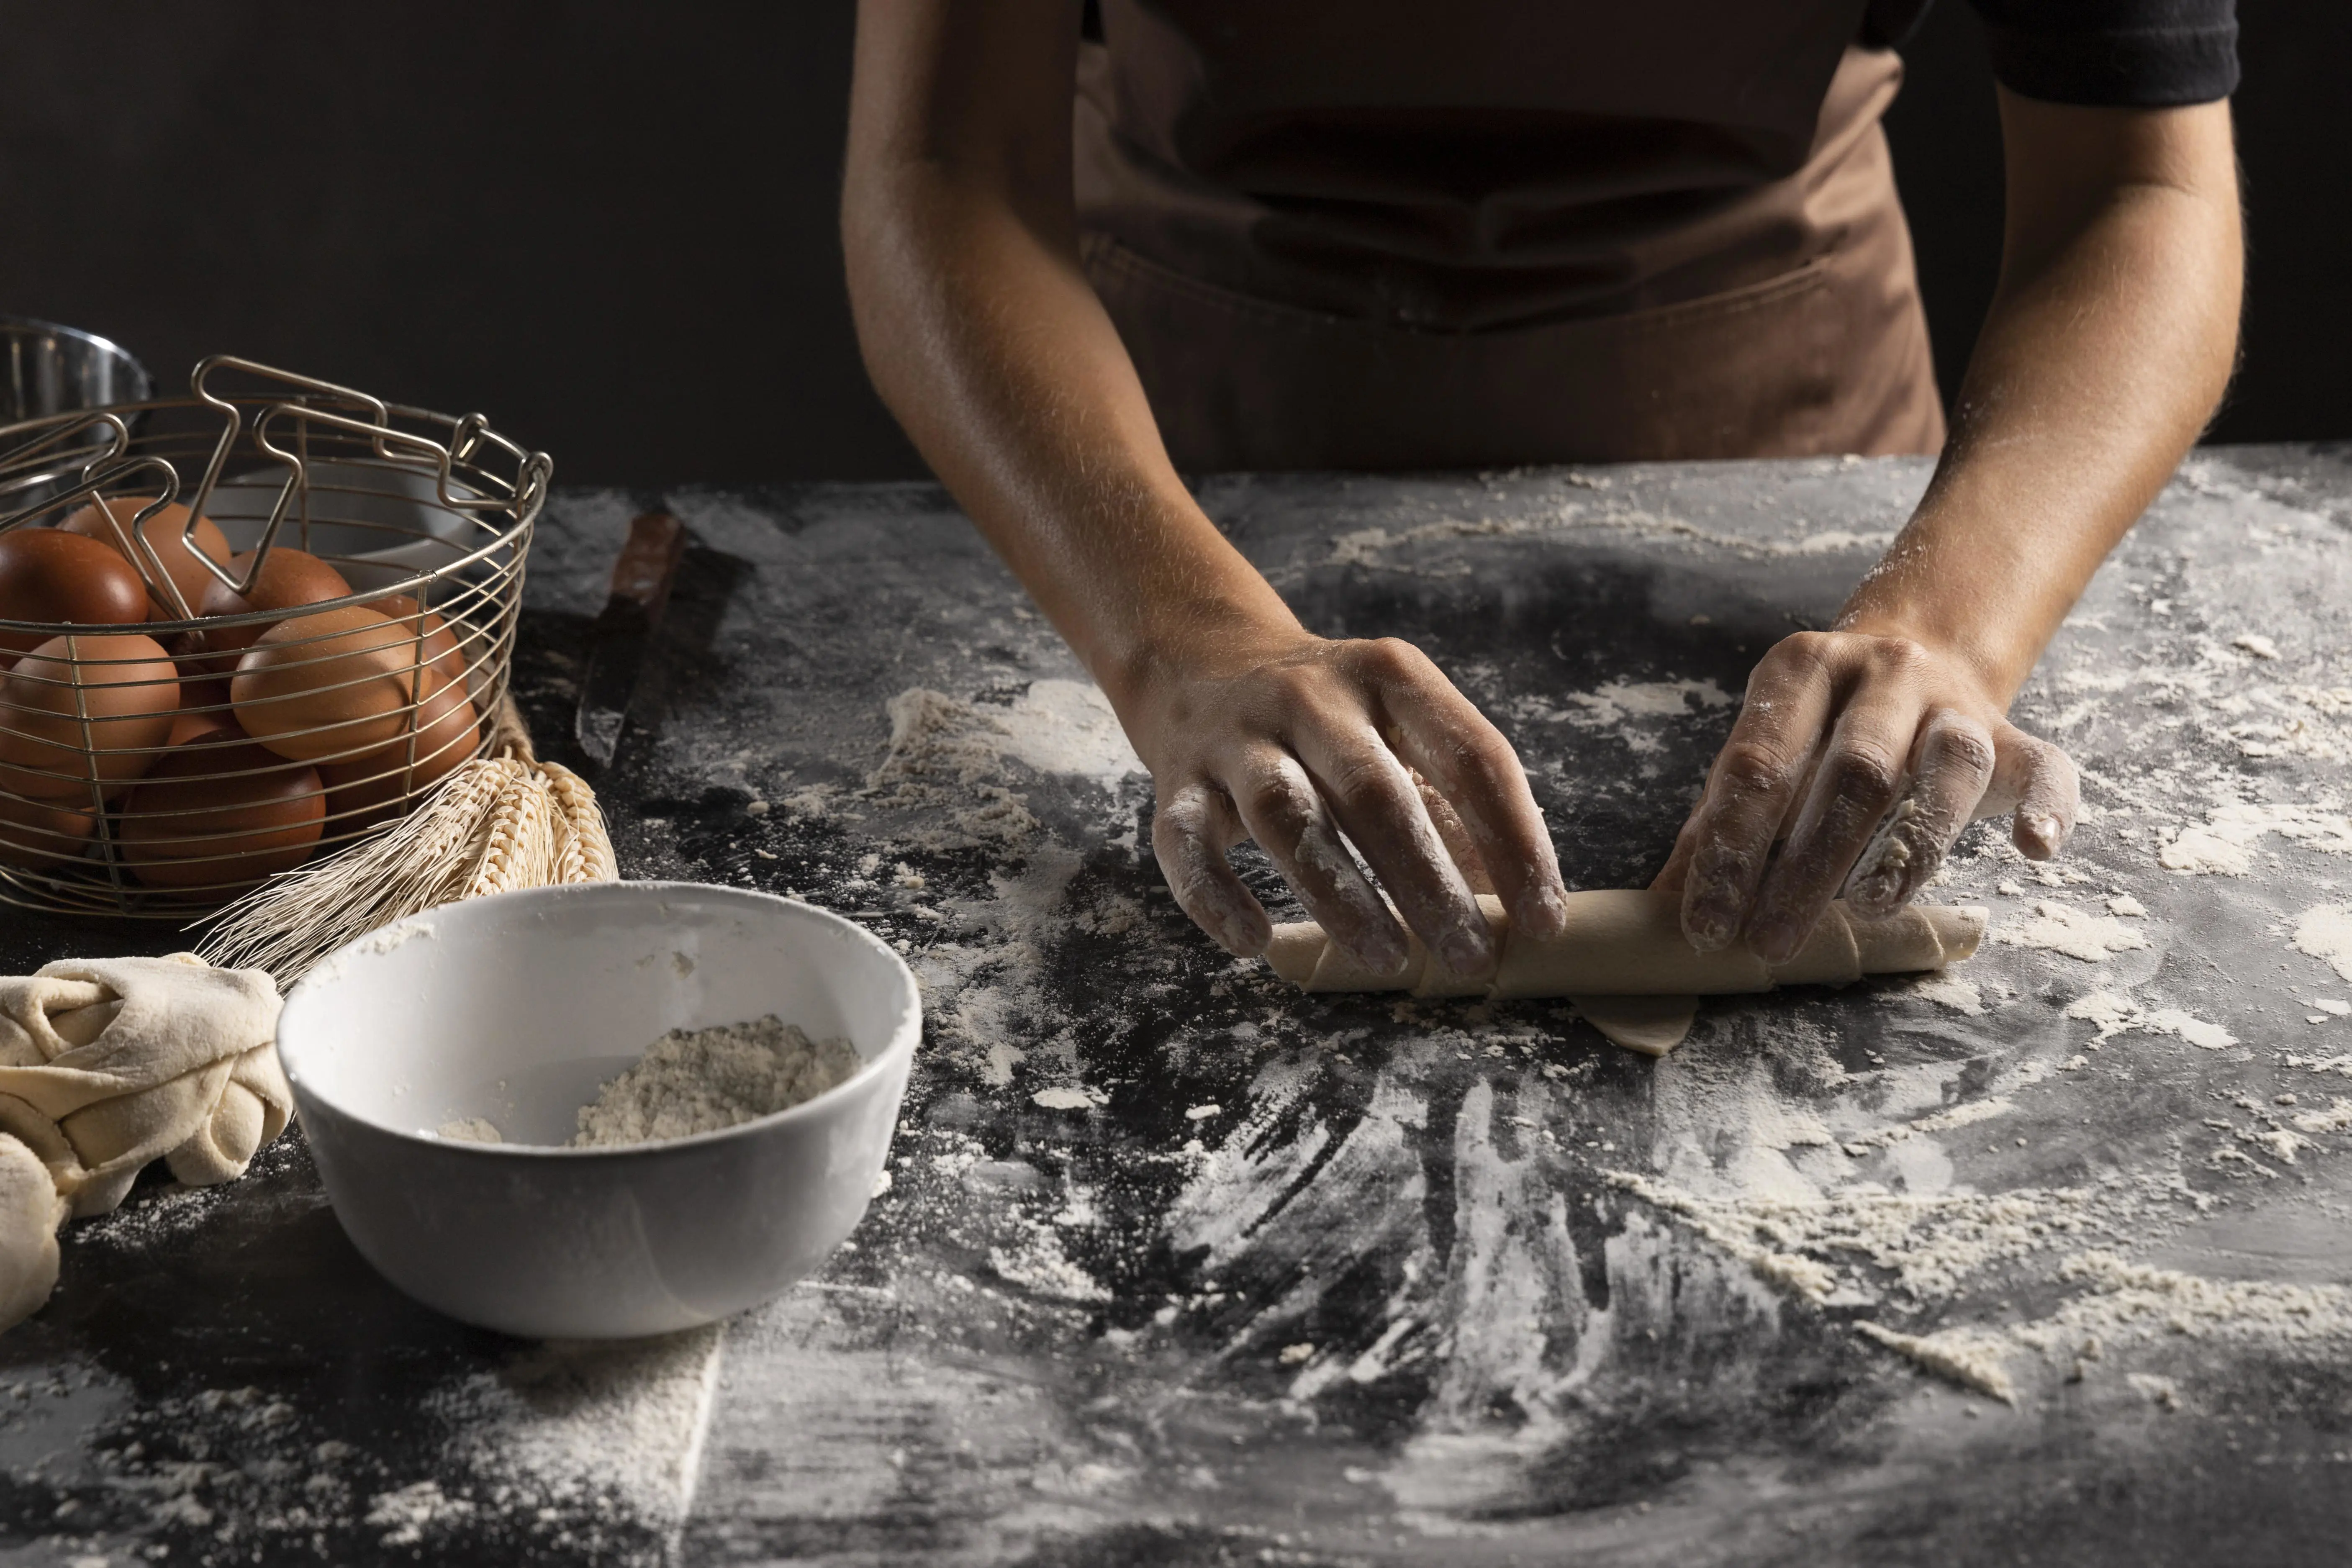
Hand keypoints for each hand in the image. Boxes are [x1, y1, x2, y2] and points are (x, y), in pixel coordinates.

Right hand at [1128, 627, 1568, 974]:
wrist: (1199, 658)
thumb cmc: (1327, 718)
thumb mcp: (1397, 730)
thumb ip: (1451, 805)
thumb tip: (1514, 904)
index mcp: (1388, 677)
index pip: (1470, 755)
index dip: (1515, 840)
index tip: (1542, 918)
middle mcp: (1311, 696)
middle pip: (1375, 791)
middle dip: (1427, 880)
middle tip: (1469, 955)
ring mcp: (1237, 736)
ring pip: (1286, 815)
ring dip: (1339, 893)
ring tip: (1387, 958)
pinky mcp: (1176, 780)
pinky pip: (1187, 844)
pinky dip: (1216, 897)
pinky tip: (1254, 944)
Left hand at [1654, 629, 2077, 960]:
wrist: (1917, 648)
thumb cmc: (1817, 729)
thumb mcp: (1761, 754)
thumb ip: (1714, 826)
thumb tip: (1659, 913)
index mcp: (1801, 669)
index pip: (1759, 763)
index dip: (1728, 848)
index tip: (1706, 923)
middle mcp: (1884, 672)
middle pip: (1852, 771)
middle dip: (1806, 865)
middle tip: (1771, 941)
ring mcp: (1955, 700)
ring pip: (1946, 767)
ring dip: (1910, 845)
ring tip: (1868, 910)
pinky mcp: (2014, 733)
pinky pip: (2045, 767)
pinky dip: (2048, 808)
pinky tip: (2034, 851)